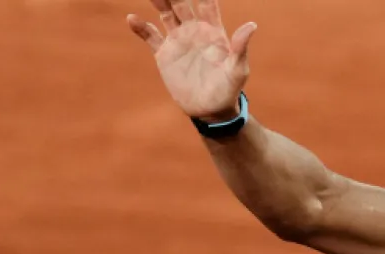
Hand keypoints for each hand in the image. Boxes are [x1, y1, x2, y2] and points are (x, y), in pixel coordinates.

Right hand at [127, 0, 256, 121]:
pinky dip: (141, 28)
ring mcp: (178, 41)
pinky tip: (132, 19)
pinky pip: (150, 36)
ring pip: (165, 13)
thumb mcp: (237, 70)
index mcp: (213, 30)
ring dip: (158, 1)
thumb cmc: (229, 90)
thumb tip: (252, 25)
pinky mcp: (165, 54)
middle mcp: (194, 30)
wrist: (211, 110)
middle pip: (182, 3)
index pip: (206, 2)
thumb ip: (241, 48)